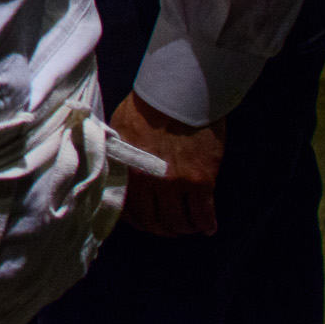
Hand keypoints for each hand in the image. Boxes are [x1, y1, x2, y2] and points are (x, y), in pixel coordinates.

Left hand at [109, 92, 224, 235]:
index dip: (137, 221)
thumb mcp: (120, 132)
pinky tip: (208, 227)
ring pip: (179, 222)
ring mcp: (176, 184)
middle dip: (161, 229)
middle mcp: (148, 182)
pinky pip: (203, 214)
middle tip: (168, 227)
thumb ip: (120, 157)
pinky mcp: (201, 181)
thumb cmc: (146, 108)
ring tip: (188, 225)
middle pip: (154, 222)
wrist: (178, 93)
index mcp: (127, 170)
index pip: (128, 210)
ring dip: (184, 228)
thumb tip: (116, 172)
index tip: (144, 222)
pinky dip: (205, 224)